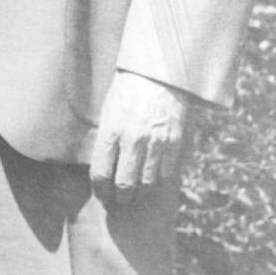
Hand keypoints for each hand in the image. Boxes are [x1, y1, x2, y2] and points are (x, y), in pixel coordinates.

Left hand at [89, 71, 193, 205]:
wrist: (158, 73)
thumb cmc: (127, 92)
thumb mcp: (107, 113)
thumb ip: (105, 140)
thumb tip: (103, 169)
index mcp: (111, 130)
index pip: (101, 173)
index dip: (100, 191)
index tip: (102, 196)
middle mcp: (133, 138)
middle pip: (125, 184)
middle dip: (120, 198)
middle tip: (119, 201)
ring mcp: (156, 141)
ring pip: (147, 183)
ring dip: (140, 194)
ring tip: (135, 195)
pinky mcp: (175, 141)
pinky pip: (167, 173)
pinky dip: (159, 181)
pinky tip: (153, 181)